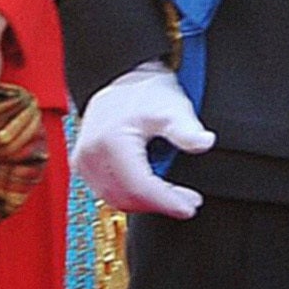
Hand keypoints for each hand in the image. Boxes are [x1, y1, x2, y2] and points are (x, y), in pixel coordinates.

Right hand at [75, 62, 212, 218]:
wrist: (121, 82)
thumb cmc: (144, 93)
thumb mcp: (172, 108)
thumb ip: (186, 129)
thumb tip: (204, 142)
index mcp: (110, 140)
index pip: (139, 186)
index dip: (166, 201)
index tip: (189, 206)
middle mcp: (91, 153)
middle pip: (126, 198)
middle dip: (159, 205)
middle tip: (186, 201)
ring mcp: (84, 161)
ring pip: (116, 200)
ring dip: (146, 204)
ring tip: (171, 196)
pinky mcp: (84, 166)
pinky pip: (107, 193)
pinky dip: (131, 197)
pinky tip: (151, 190)